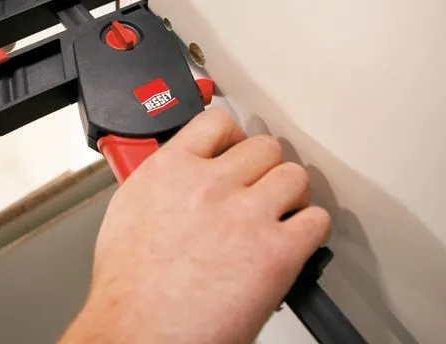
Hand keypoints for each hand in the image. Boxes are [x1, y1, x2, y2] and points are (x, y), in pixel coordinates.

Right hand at [62, 109, 331, 343]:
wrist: (141, 335)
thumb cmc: (129, 292)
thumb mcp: (128, 214)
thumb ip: (162, 184)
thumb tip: (180, 176)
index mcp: (171, 170)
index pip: (217, 123)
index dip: (232, 138)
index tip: (235, 150)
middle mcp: (210, 184)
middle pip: (263, 147)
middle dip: (263, 169)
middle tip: (259, 190)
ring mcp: (246, 214)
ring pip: (294, 176)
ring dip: (290, 196)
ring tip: (279, 215)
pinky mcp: (277, 250)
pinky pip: (316, 220)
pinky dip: (310, 231)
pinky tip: (295, 242)